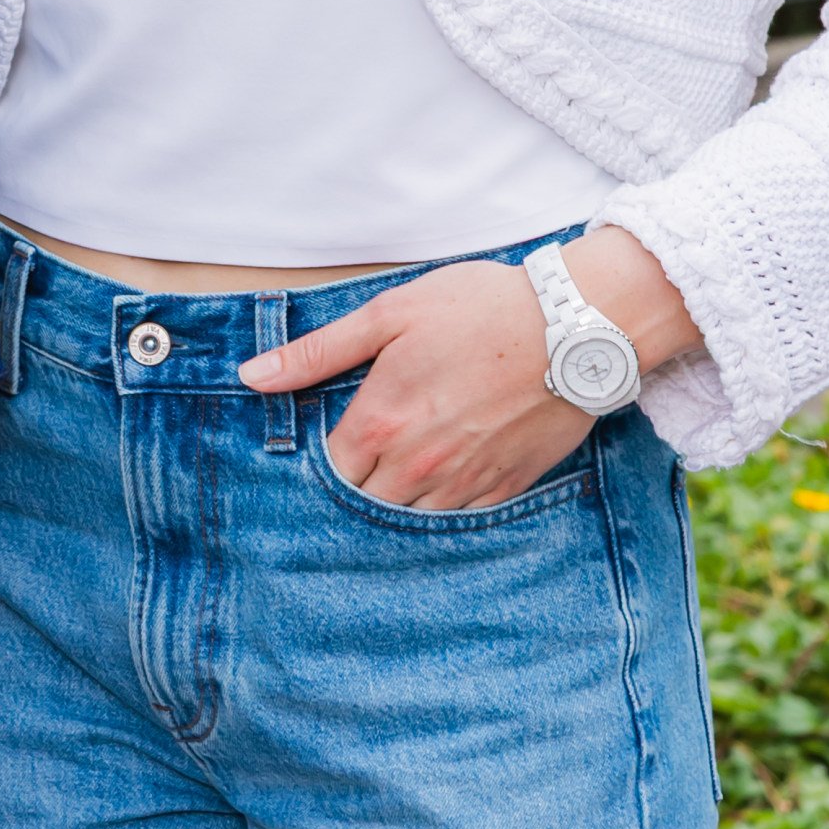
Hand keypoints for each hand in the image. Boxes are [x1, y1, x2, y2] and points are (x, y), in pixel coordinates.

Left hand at [238, 232, 697, 512]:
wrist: (577, 325)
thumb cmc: (480, 309)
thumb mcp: (389, 314)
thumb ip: (317, 352)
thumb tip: (251, 377)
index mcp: (382, 422)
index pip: (328, 472)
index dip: (321, 461)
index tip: (328, 444)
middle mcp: (419, 465)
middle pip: (364, 504)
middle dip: (356, 486)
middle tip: (362, 460)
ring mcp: (465, 481)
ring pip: (411, 520)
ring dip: (397, 502)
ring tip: (399, 472)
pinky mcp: (506, 486)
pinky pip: (460, 519)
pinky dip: (444, 507)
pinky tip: (443, 480)